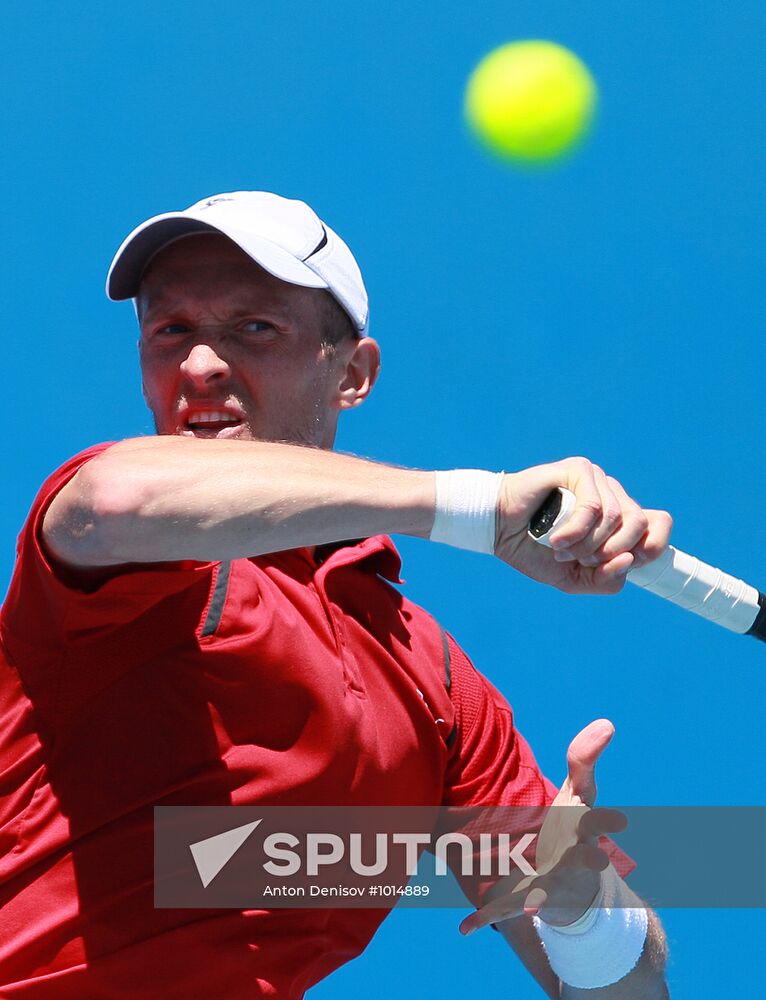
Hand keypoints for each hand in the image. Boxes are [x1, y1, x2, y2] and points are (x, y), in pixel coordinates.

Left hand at [459, 719, 626, 935]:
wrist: (574, 891)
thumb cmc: (573, 831)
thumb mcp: (579, 795)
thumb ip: (585, 760)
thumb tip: (607, 722)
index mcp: (582, 830)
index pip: (597, 819)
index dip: (607, 819)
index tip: (622, 820)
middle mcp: (573, 860)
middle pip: (587, 859)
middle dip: (592, 858)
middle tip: (601, 860)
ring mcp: (552, 884)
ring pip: (548, 891)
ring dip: (539, 896)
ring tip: (531, 905)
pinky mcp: (527, 900)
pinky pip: (504, 910)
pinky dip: (484, 918)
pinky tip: (465, 925)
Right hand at [494, 457, 672, 593]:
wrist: (497, 530)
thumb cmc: (533, 550)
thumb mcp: (574, 579)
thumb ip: (605, 580)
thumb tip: (629, 561)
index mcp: (616, 517)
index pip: (659, 522)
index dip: (653, 545)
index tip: (628, 561)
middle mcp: (610, 494)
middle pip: (639, 524)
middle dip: (611, 552)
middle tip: (581, 560)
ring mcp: (595, 480)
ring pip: (616, 518)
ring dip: (587, 545)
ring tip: (560, 550)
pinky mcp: (578, 470)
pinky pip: (594, 507)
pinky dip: (576, 531)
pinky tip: (556, 540)